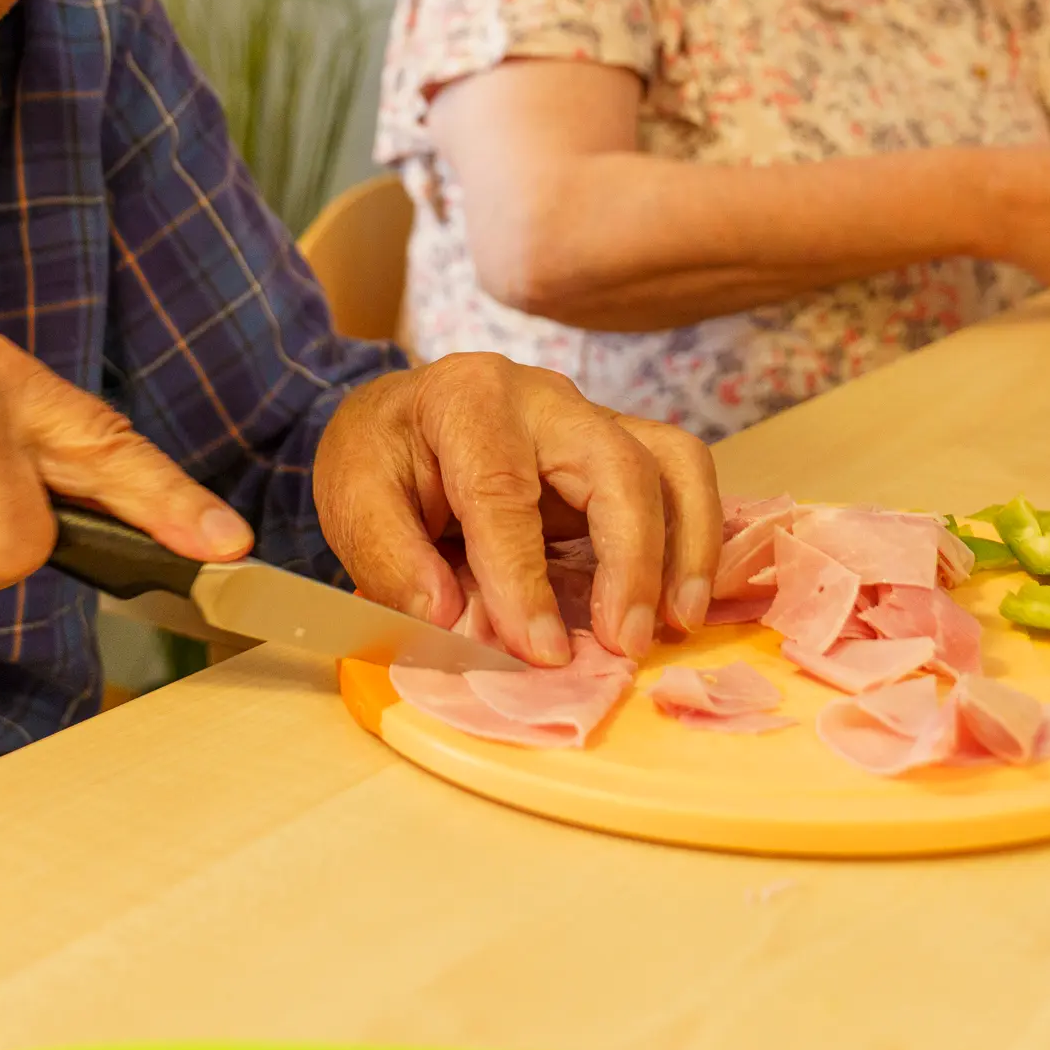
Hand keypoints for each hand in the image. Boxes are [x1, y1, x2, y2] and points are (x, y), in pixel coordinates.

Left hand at [314, 353, 721, 666]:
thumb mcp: (352, 498)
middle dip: (630, 560)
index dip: (524, 579)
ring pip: (670, 461)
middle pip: (615, 464)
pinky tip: (681, 598)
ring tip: (676, 622)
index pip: (503, 492)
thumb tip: (451, 622)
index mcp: (466, 400)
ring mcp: (591, 417)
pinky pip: (681, 476)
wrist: (402, 417)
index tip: (541, 651)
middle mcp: (543, 398)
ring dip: (686, 545)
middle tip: (624, 643)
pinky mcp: (620, 446)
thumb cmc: (382, 457)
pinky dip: (696, 536)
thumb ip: (391, 560)